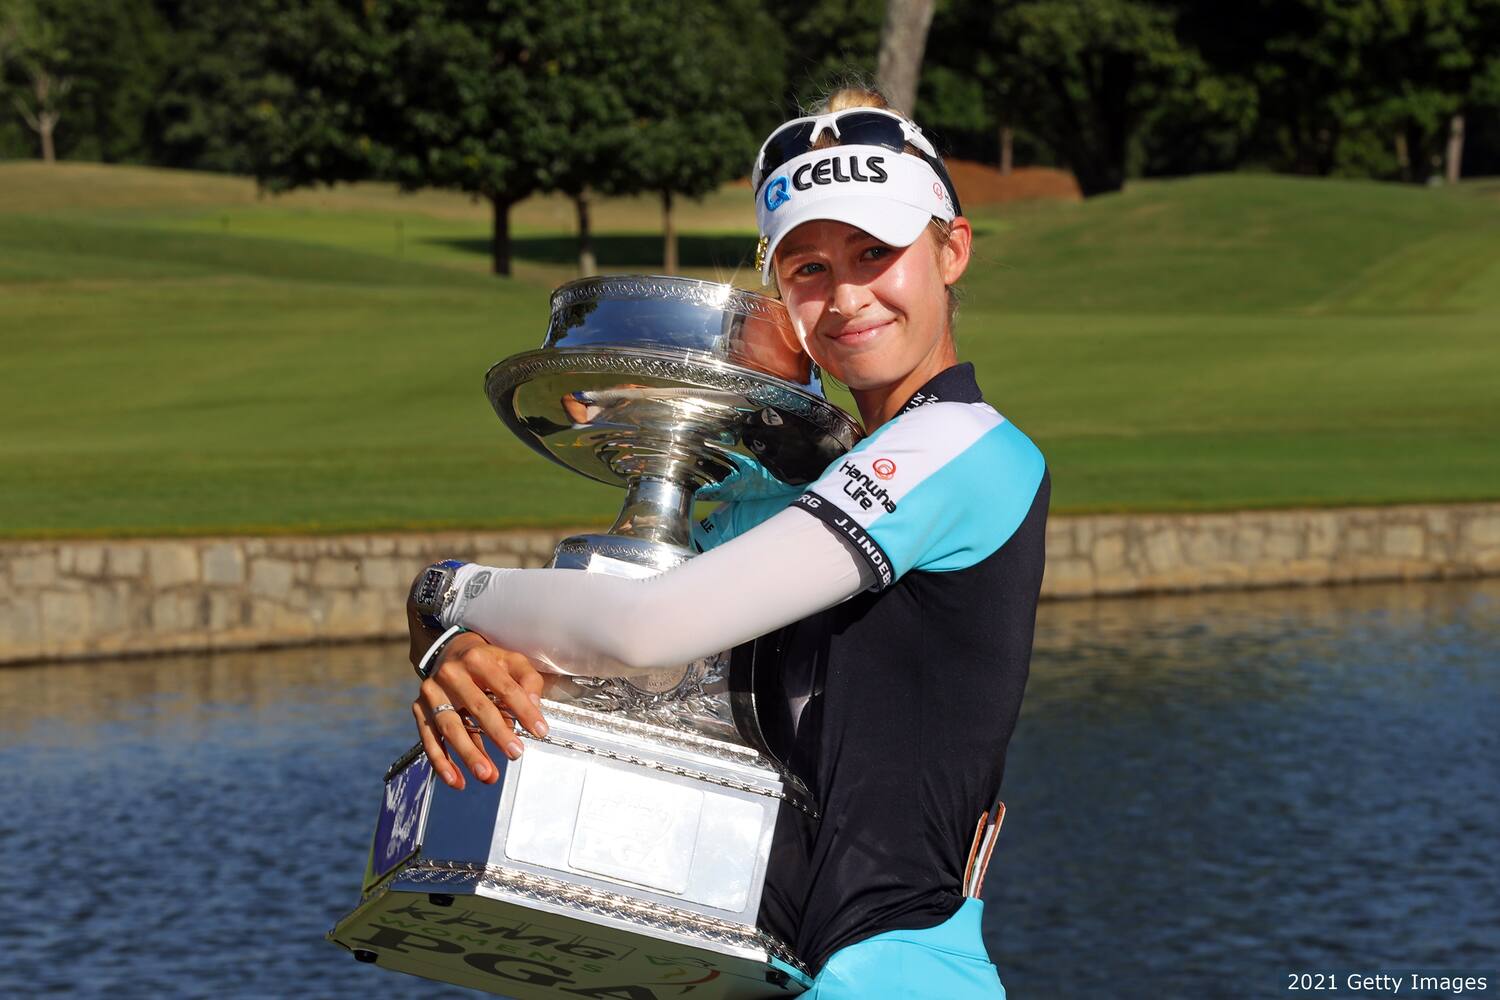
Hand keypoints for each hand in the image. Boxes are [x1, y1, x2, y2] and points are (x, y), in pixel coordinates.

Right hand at [407, 573, 547, 789]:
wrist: (450, 652)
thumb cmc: (488, 661)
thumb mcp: (512, 661)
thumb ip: (528, 681)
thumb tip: (534, 707)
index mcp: (478, 659)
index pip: (505, 687)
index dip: (524, 710)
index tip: (540, 731)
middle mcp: (451, 674)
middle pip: (477, 707)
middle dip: (498, 733)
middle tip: (516, 754)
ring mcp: (432, 692)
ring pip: (450, 727)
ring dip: (469, 754)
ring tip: (488, 776)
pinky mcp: (420, 709)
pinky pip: (429, 740)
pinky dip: (442, 763)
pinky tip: (458, 781)